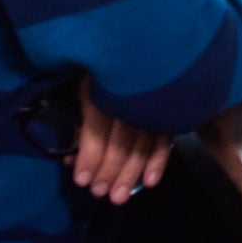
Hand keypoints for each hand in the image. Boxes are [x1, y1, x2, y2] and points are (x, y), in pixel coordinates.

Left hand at [71, 75, 169, 205]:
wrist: (140, 46)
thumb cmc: (103, 69)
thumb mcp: (85, 87)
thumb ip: (81, 120)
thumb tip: (73, 159)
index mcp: (105, 84)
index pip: (98, 126)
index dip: (90, 155)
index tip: (81, 180)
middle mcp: (131, 93)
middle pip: (121, 138)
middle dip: (110, 170)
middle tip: (100, 193)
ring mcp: (153, 100)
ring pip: (143, 142)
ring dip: (131, 172)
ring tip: (118, 197)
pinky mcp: (168, 107)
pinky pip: (165, 137)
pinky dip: (158, 161)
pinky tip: (150, 182)